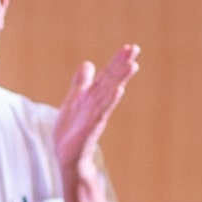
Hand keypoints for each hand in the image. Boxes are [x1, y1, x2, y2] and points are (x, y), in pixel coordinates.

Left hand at [55, 43, 139, 174]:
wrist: (65, 155)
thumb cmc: (71, 130)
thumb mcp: (73, 101)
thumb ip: (81, 83)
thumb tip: (88, 63)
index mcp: (92, 96)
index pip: (107, 74)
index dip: (117, 60)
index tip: (130, 46)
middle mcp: (97, 103)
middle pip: (112, 80)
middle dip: (122, 64)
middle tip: (135, 49)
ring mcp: (96, 114)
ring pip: (110, 93)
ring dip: (121, 79)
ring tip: (132, 65)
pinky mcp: (91, 127)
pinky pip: (102, 111)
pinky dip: (110, 100)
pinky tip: (118, 90)